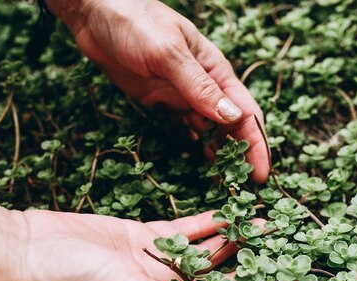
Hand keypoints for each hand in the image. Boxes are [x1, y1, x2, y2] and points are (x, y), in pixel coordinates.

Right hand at [8, 210, 257, 280]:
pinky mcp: (141, 238)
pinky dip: (206, 225)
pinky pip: (182, 231)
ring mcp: (153, 265)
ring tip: (267, 229)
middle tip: (287, 258)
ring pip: (204, 256)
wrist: (24, 252)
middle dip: (252, 273)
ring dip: (234, 244)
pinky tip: (230, 215)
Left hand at [46, 0, 269, 182]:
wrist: (95, 14)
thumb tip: (232, 118)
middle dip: (243, 154)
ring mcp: (182, 94)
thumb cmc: (135, 22)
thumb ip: (198, 87)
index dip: (256, 143)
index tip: (261, 173)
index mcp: (215, 69)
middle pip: (232, 125)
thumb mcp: (169, 54)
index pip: (245, 112)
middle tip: (246, 187)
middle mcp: (203, 85)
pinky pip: (185, 127)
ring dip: (221, 152)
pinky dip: (196, 144)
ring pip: (210, 129)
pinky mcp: (161, 102)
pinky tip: (201, 160)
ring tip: (227, 182)